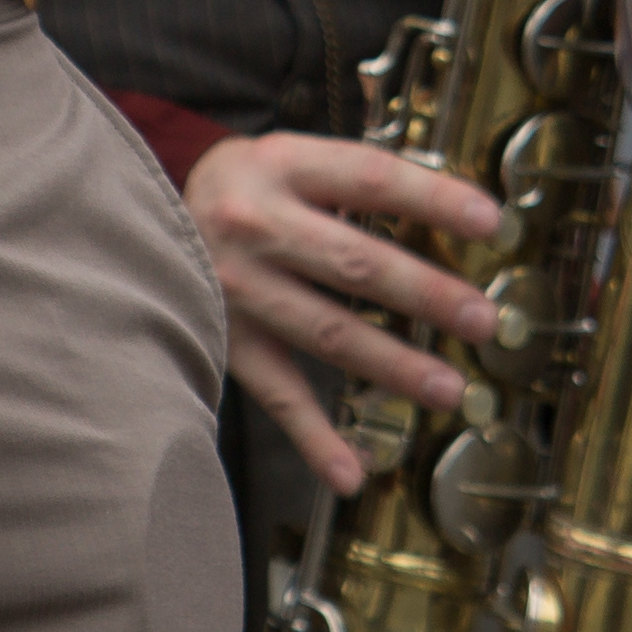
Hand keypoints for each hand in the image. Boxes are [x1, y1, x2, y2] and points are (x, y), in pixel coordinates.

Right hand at [183, 130, 503, 492]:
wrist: (139, 211)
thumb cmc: (247, 187)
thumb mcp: (293, 158)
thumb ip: (360, 185)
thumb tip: (461, 215)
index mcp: (283, 167)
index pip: (370, 179)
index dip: (433, 199)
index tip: (492, 222)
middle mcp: (255, 226)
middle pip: (354, 263)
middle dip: (426, 295)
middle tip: (481, 319)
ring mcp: (236, 289)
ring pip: (326, 331)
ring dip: (392, 365)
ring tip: (447, 388)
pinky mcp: (223, 340)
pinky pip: (275, 394)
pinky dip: (314, 438)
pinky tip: (352, 472)